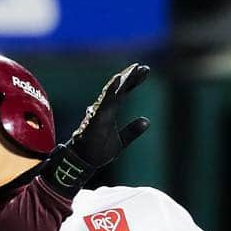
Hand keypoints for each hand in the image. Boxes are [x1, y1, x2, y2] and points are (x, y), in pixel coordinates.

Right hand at [42, 64, 150, 196]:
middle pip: (119, 89)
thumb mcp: (120, 142)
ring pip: (112, 92)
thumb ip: (132, 131)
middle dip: (130, 77)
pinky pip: (103, 102)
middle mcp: (104, 109)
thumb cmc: (97, 152)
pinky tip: (117, 80)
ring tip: (133, 70)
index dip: (134, 81)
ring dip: (122, 80)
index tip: (145, 70)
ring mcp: (99, 113)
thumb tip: (147, 121)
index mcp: (110, 112)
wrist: (83, 164)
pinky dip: (110, 91)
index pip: (124, 92)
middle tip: (143, 67)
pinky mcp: (95, 119)